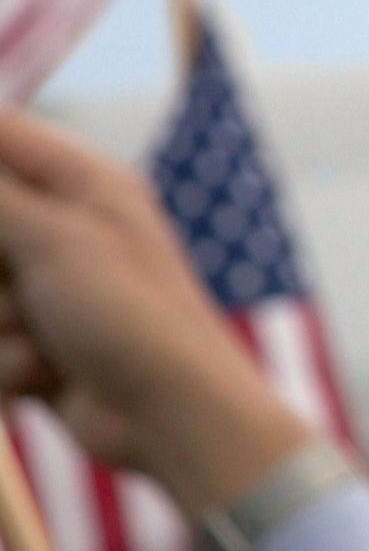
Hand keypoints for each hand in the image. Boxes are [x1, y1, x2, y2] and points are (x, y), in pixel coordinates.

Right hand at [0, 112, 311, 514]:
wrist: (170, 413)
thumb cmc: (130, 313)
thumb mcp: (54, 238)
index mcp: (85, 186)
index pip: (2, 137)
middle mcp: (66, 231)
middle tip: (27, 292)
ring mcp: (50, 291)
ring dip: (1, 324)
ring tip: (46, 335)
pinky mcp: (36, 346)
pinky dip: (12, 365)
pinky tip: (53, 373)